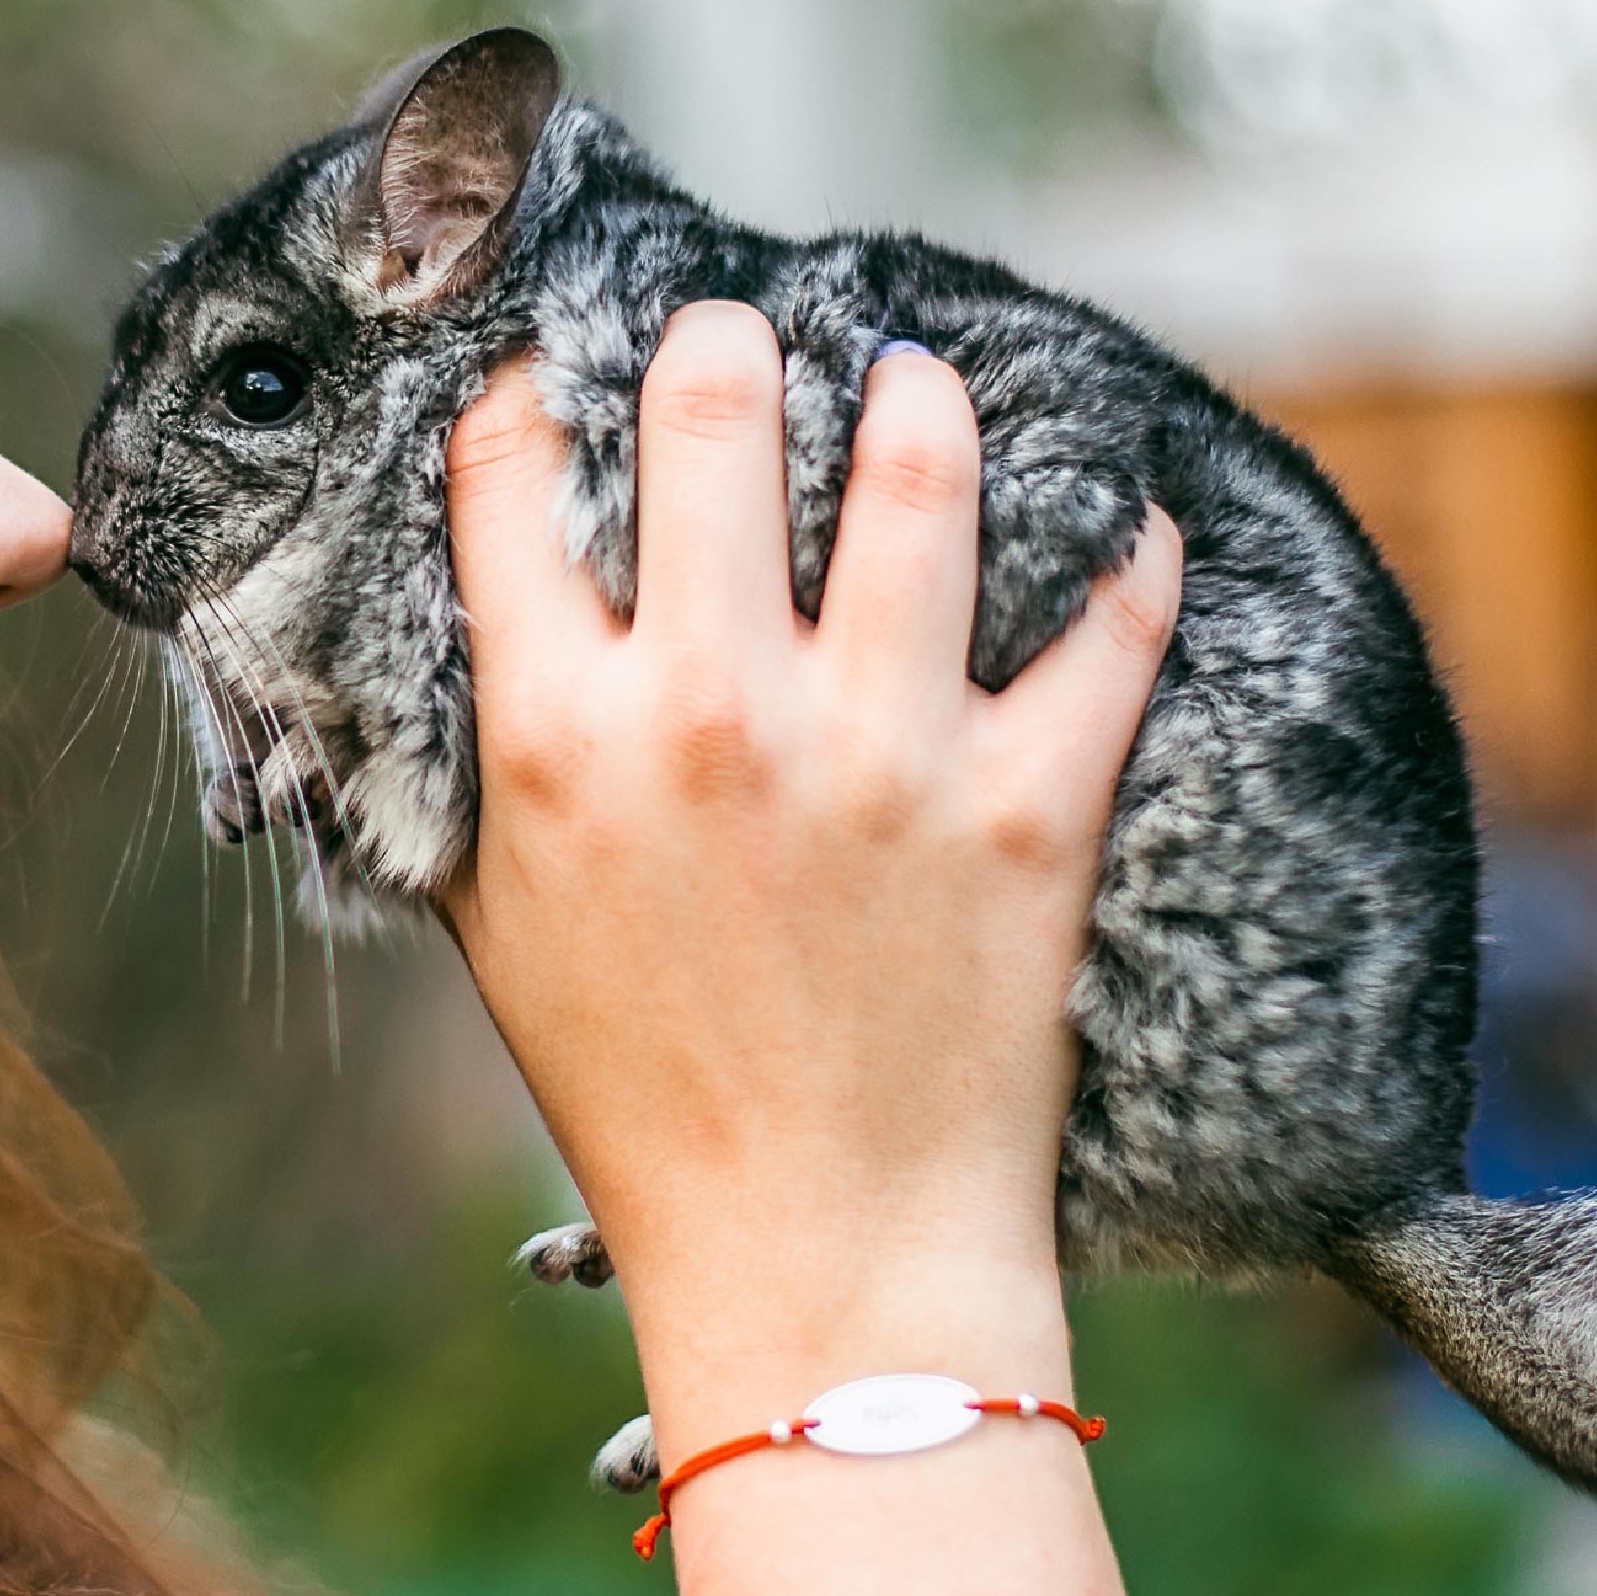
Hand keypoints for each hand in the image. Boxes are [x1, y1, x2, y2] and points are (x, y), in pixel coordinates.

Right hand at [440, 302, 1182, 1362]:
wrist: (816, 1255)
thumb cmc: (640, 1090)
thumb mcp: (493, 918)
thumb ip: (470, 752)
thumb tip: (474, 602)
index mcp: (558, 734)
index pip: (511, 465)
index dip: (530, 382)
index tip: (560, 371)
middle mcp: (711, 713)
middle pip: (712, 408)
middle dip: (722, 340)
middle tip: (742, 344)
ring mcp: (881, 752)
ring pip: (922, 467)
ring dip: (916, 394)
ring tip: (912, 382)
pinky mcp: (1029, 808)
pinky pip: (1109, 621)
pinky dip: (1126, 550)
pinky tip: (1116, 514)